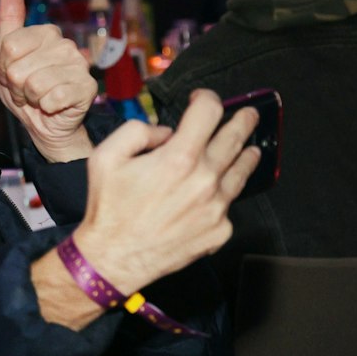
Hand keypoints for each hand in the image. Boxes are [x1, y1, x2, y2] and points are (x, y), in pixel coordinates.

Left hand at [0, 0, 97, 161]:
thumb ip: (10, 18)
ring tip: (39, 98)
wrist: (44, 123)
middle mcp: (65, 45)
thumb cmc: (25, 88)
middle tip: (27, 90)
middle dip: (16, 86)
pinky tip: (53, 106)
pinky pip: (51, 99)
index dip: (4, 68)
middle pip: (17, 68)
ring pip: (34, 84)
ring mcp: (79, 65)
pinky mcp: (88, 88)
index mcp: (46, 32)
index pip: (9, 48)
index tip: (13, 74)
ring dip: (30, 98)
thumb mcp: (8, 54)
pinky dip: (46, 107)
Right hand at [70, 90, 259, 296]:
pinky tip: (216, 194)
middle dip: (243, 122)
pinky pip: (227, 205)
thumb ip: (137, 132)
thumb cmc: (108, 208)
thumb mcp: (105, 157)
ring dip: (247, 155)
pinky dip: (222, 195)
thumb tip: (166, 133)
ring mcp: (216, 207)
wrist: (115, 257)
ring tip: (251, 149)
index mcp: (178, 158)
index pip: (208, 113)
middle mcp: (205, 180)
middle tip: (250, 115)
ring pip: (240, 172)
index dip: (207, 99)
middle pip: (234, 139)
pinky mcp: (219, 230)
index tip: (202, 99)